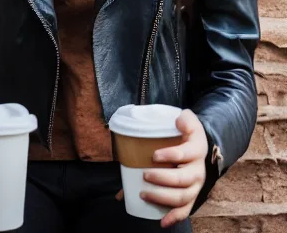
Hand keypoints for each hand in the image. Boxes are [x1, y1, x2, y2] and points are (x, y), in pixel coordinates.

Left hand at [141, 109, 207, 227]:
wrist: (198, 144)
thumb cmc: (185, 132)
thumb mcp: (187, 120)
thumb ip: (184, 119)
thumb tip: (179, 121)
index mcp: (197, 149)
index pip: (186, 153)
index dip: (171, 155)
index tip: (154, 155)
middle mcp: (198, 169)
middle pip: (183, 179)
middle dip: (162, 178)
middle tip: (145, 174)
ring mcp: (195, 185)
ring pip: (183, 197)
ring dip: (163, 197)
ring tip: (143, 193)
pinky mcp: (191, 196)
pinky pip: (185, 210)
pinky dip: (174, 217)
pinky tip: (162, 221)